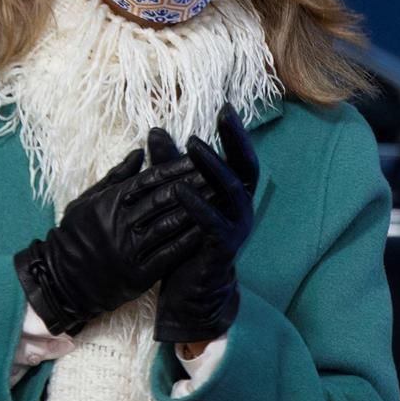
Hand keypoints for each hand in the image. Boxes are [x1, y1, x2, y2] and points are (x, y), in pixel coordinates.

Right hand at [14, 133, 205, 335]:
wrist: (60, 282)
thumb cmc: (73, 236)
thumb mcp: (86, 200)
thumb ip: (115, 177)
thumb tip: (139, 152)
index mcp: (110, 202)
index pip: (150, 179)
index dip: (176, 167)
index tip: (200, 156)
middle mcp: (121, 223)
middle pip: (165, 198)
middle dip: (195, 183)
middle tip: (220, 171)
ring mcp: (130, 249)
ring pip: (170, 224)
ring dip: (198, 210)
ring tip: (221, 197)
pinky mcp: (138, 274)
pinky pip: (169, 254)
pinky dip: (189, 241)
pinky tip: (208, 231)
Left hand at [155, 103, 259, 343]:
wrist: (190, 294)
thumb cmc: (185, 243)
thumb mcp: (176, 198)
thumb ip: (169, 166)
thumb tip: (154, 130)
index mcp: (232, 196)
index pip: (239, 157)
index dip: (235, 133)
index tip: (225, 107)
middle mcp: (241, 209)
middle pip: (245, 167)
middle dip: (235, 139)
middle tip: (224, 114)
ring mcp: (235, 229)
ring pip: (230, 190)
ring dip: (212, 166)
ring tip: (194, 144)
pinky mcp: (222, 249)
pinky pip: (212, 222)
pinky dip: (196, 204)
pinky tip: (179, 189)